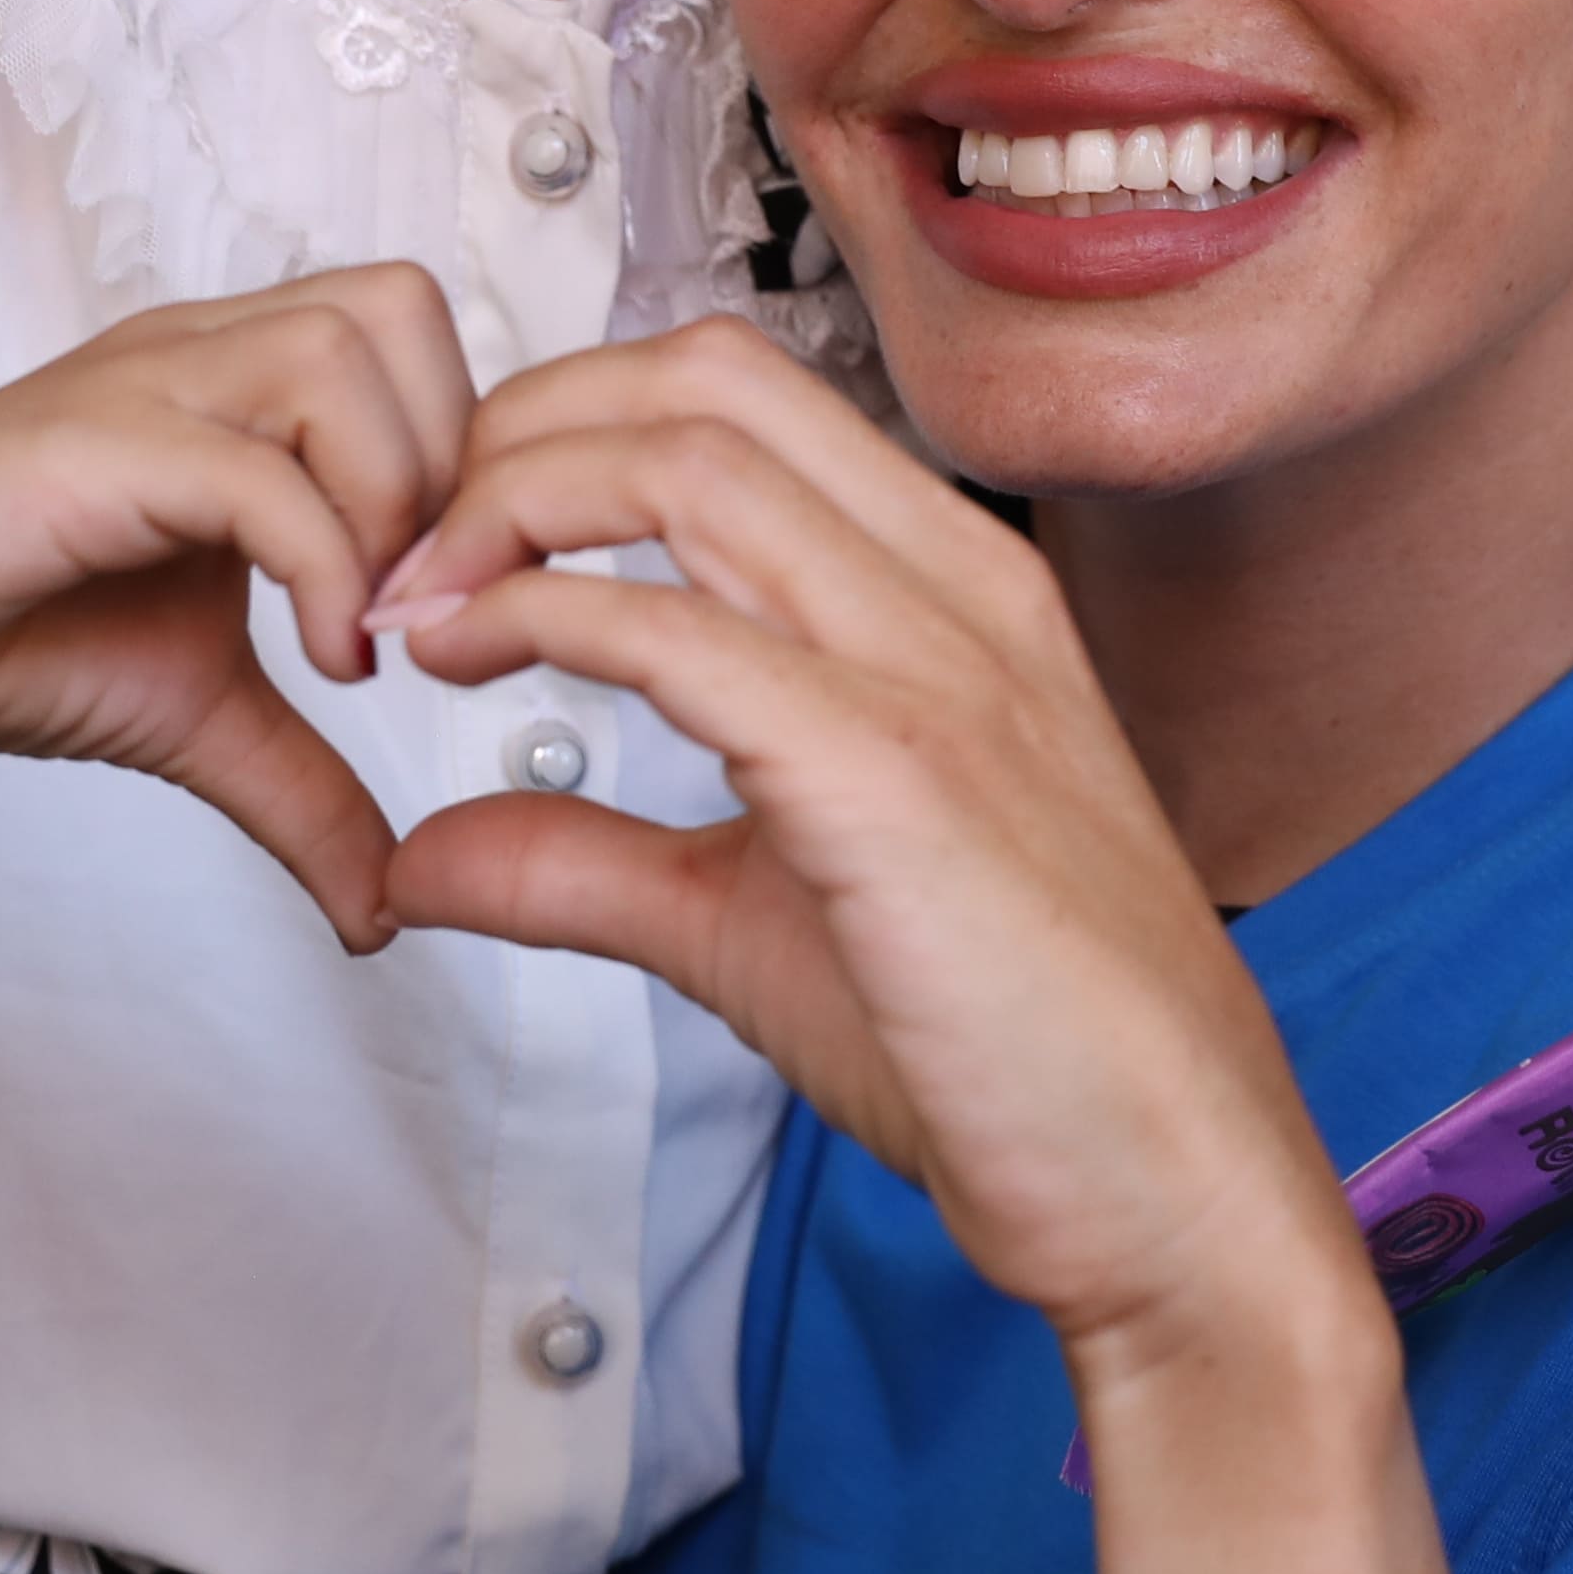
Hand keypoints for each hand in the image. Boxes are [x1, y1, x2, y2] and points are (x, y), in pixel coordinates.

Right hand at [0, 268, 480, 946]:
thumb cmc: (0, 629)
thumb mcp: (199, 717)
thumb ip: (305, 789)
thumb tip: (386, 912)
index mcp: (240, 385)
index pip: (421, 338)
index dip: (466, 464)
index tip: (438, 608)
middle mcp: (204, 356)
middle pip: (403, 308)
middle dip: (448, 460)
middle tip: (414, 607)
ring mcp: (145, 385)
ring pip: (342, 356)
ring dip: (391, 506)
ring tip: (363, 632)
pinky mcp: (93, 446)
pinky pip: (257, 470)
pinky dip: (323, 566)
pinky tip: (323, 662)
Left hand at [364, 324, 1361, 1396]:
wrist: (1170, 1191)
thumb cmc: (1010, 1058)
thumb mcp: (749, 926)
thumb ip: (586, 864)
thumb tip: (423, 856)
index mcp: (949, 592)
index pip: (731, 395)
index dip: (559, 427)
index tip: (448, 537)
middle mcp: (954, 593)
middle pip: (697, 382)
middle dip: (514, 429)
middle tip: (401, 545)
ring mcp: (936, 671)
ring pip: (688, 462)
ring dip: (504, 506)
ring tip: (411, 601)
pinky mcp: (895, 777)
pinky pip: (686, 630)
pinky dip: (544, 614)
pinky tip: (467, 656)